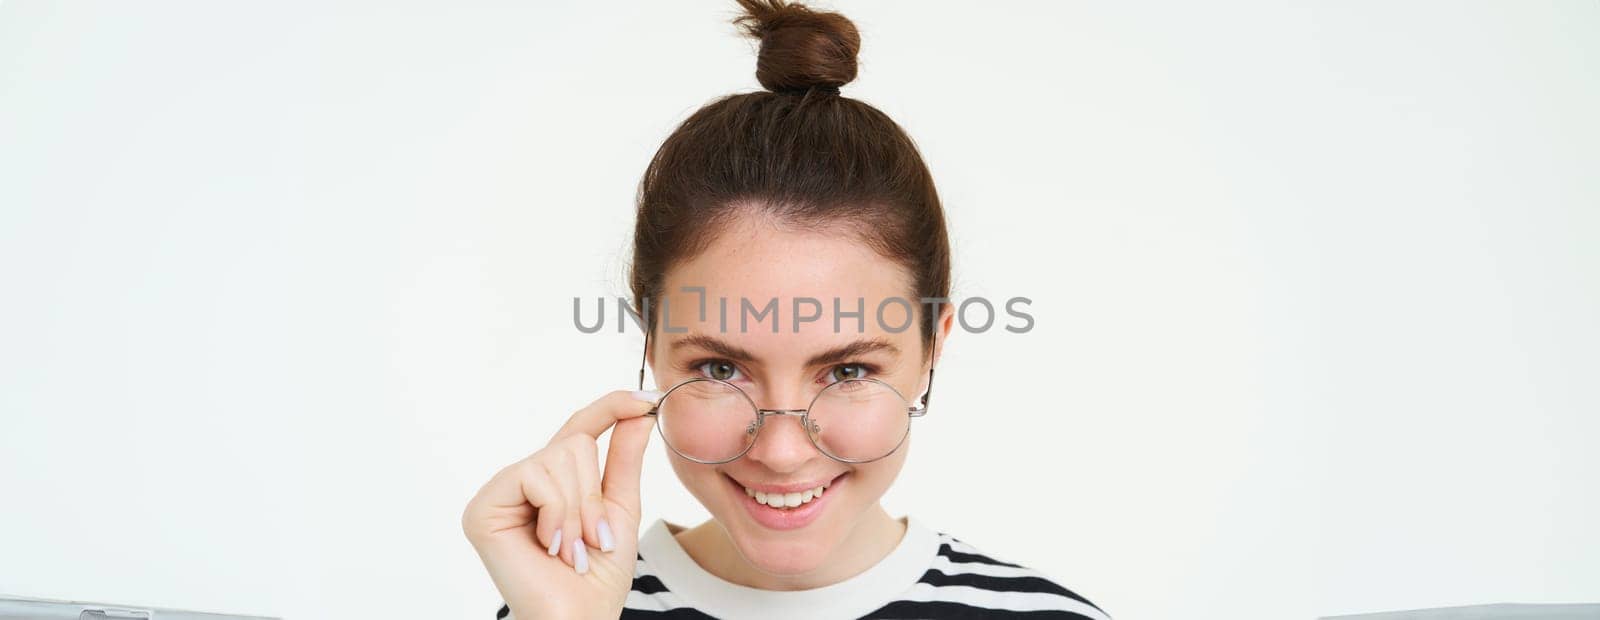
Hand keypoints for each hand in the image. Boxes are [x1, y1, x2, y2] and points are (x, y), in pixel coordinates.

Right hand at [462, 389, 659, 618]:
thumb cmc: (597, 576)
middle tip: (594, 540)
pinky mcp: (482, 507)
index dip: (613, 406)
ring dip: (579, 511)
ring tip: (573, 550)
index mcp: (554, 480)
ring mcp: (500, 492)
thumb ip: (624, 459)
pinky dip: (556, 514)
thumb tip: (639, 412)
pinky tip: (550, 546)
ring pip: (558, 458)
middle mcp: (523, 480)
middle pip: (574, 442)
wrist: (579, 618)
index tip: (649, 399)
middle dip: (594, 494)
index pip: (580, 427)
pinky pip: (535, 477)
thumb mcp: (619, 508)